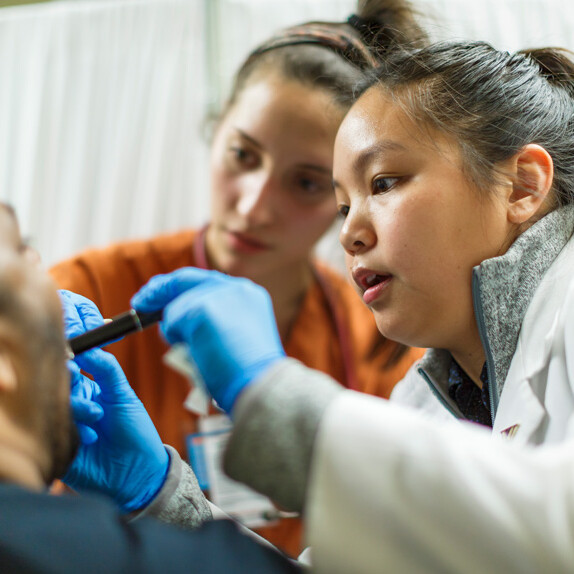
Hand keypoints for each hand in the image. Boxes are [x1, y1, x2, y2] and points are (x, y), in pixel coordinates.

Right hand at [59, 290, 168, 511]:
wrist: (138, 472)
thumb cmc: (135, 431)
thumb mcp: (123, 395)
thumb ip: (106, 369)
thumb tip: (90, 346)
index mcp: (86, 388)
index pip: (70, 364)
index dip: (71, 354)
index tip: (75, 350)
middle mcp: (71, 404)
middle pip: (57, 381)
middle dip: (69, 377)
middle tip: (77, 373)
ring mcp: (63, 425)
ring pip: (54, 403)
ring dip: (77, 407)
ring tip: (98, 417)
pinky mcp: (58, 446)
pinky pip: (52, 430)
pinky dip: (72, 429)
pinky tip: (90, 439)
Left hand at [131, 268, 285, 412]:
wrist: (260, 387)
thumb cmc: (246, 376)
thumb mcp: (235, 339)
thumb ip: (214, 321)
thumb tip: (178, 320)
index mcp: (249, 296)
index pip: (207, 283)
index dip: (181, 288)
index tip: (160, 295)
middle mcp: (237, 288)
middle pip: (186, 280)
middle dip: (160, 290)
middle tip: (140, 301)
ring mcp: (220, 295)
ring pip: (176, 306)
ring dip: (176, 330)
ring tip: (198, 354)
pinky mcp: (201, 308)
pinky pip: (172, 321)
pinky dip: (175, 339)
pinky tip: (197, 353)